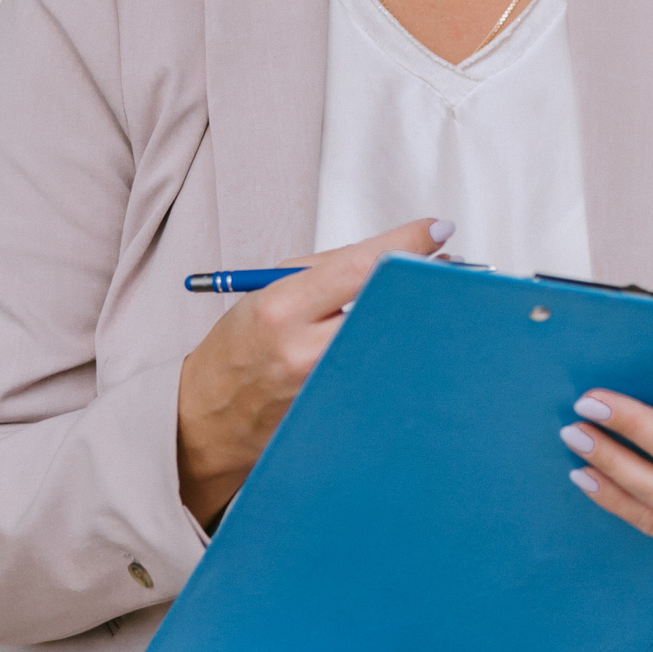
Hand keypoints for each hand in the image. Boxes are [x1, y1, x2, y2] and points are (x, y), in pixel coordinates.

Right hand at [176, 217, 451, 525]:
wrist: (206, 422)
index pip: (360, 267)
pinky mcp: (339, 416)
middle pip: (387, 307)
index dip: (406, 244)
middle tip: (447, 267)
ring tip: (430, 302)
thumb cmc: (238, 348)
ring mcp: (325, 389)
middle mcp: (305, 351)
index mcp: (281, 309)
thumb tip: (394, 253)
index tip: (438, 230)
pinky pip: (383, 376)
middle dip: (423, 283)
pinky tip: (408, 343)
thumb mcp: (267, 294)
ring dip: (418, 318)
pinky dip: (400, 354)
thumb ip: (328, 272)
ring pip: (393, 344)